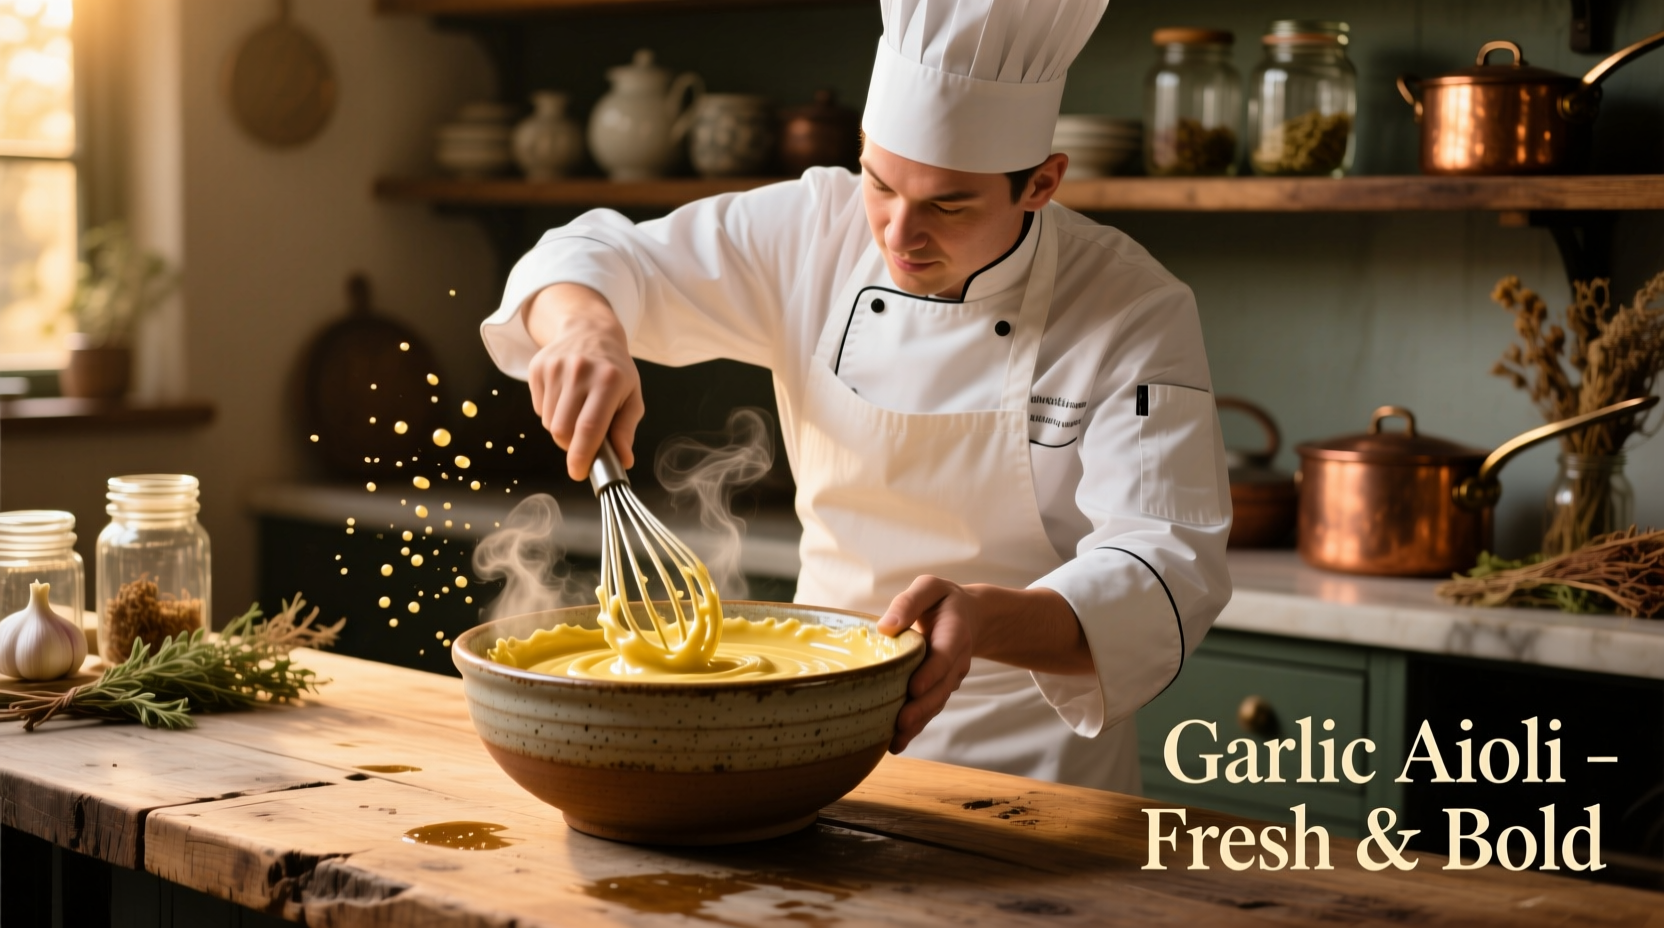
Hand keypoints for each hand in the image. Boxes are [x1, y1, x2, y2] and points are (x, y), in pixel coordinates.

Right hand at [523, 284, 645, 480]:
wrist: (589, 330)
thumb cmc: (615, 370)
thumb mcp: (631, 396)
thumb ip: (626, 430)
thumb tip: (623, 460)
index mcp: (608, 380)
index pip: (589, 427)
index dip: (582, 455)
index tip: (579, 473)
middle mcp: (580, 371)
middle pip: (562, 430)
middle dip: (571, 446)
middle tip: (583, 442)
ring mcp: (555, 367)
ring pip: (549, 422)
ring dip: (562, 429)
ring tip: (577, 412)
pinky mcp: (537, 368)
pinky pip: (539, 408)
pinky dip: (551, 413)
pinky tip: (565, 398)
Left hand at [876, 577, 1091, 753]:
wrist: (969, 616)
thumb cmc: (942, 600)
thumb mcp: (929, 588)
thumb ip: (909, 602)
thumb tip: (885, 627)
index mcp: (954, 633)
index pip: (944, 656)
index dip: (931, 673)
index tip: (914, 688)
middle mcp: (956, 661)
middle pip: (940, 688)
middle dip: (921, 708)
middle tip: (900, 724)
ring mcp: (950, 679)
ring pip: (935, 704)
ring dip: (917, 723)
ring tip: (895, 741)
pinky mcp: (940, 689)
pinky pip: (930, 709)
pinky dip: (915, 727)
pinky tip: (896, 744)